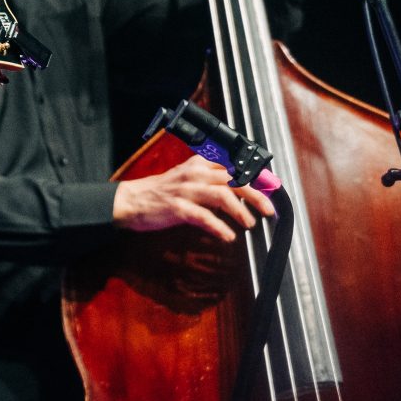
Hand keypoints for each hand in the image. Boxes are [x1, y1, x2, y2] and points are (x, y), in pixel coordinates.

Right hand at [113, 154, 275, 243]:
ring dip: (240, 210)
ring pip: (222, 195)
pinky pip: (203, 216)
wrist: (129, 201)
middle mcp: (194, 174)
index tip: (270, 188)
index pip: (234, 166)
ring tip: (250, 223)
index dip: (255, 177)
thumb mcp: (187, 179)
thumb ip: (210, 181)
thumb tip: (238, 193)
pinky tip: (228, 236)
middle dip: (255, 194)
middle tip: (268, 209)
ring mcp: (186, 190)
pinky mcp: (177, 208)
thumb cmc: (160, 193)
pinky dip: (218, 227)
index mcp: (198, 165)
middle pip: (233, 179)